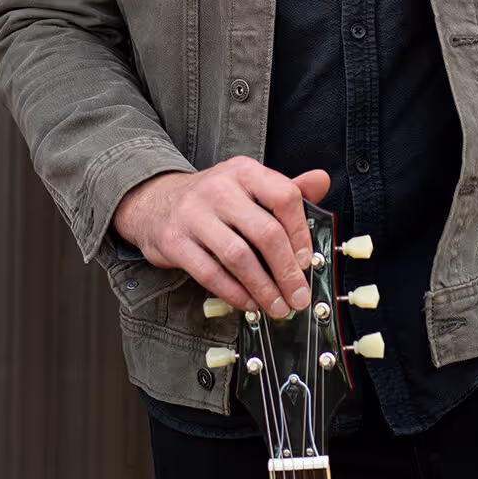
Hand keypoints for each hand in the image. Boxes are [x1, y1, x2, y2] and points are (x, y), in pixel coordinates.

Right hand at [114, 159, 332, 320]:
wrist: (155, 201)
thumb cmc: (213, 200)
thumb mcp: (248, 185)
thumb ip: (285, 189)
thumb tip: (322, 181)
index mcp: (243, 171)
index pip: (284, 197)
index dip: (301, 233)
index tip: (308, 260)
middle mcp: (219, 188)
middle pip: (265, 232)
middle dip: (288, 271)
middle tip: (299, 296)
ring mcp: (194, 214)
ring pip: (239, 257)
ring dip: (264, 288)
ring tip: (278, 307)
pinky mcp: (175, 241)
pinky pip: (211, 274)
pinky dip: (235, 294)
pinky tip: (249, 303)